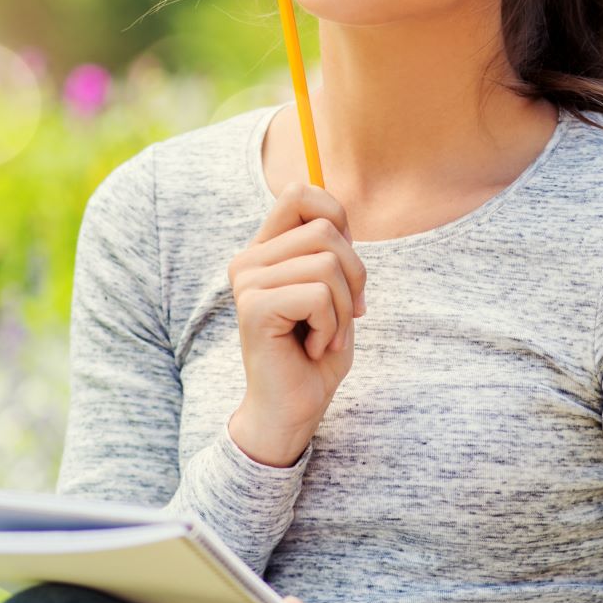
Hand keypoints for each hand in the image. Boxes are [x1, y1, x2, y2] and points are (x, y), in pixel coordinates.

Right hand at [228, 181, 369, 447]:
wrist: (293, 409)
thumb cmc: (317, 353)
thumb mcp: (333, 293)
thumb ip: (331, 252)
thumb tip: (340, 216)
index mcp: (265, 251)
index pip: (299, 193)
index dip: (336, 216)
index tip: (345, 266)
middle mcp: (249, 260)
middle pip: (325, 229)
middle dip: (354, 275)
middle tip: (346, 315)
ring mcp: (247, 282)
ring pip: (327, 263)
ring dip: (342, 308)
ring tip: (326, 336)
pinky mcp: (254, 307)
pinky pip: (317, 295)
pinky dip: (331, 326)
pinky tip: (314, 348)